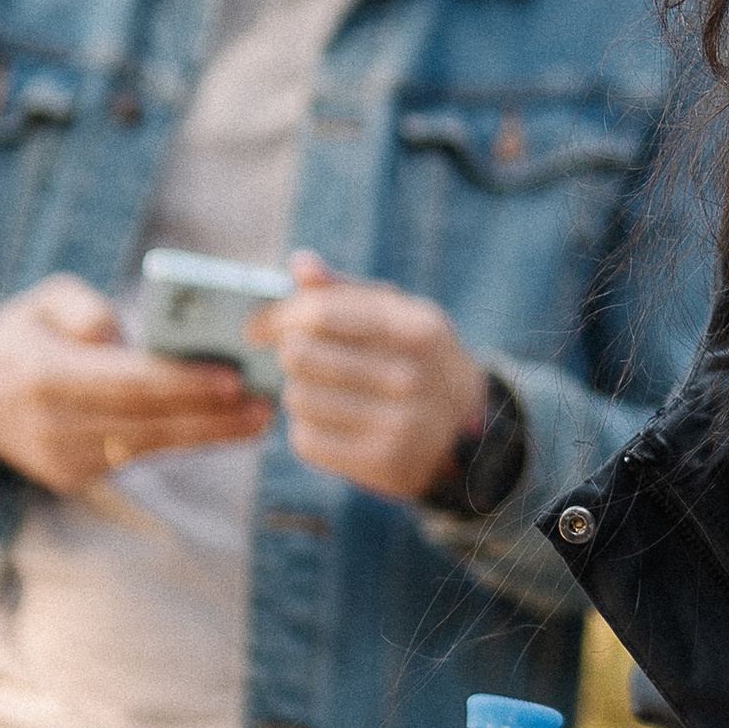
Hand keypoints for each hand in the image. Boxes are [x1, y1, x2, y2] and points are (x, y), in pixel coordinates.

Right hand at [0, 274, 270, 492]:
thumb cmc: (25, 336)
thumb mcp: (41, 303)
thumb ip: (79, 307)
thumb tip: (118, 331)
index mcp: (42, 377)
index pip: (125, 383)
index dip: (182, 384)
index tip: (233, 378)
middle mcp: (52, 426)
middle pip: (147, 422)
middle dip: (211, 415)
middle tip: (266, 402)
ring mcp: (63, 459)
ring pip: (149, 447)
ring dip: (208, 434)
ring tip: (260, 417)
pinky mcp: (76, 477)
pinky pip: (139, 457)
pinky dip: (183, 442)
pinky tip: (225, 428)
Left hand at [261, 251, 490, 502]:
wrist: (470, 430)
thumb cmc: (420, 360)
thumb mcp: (401, 315)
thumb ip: (348, 290)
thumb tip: (301, 264)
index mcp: (416, 328)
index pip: (321, 313)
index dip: (277, 317)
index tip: (258, 329)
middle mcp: (410, 377)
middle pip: (299, 356)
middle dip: (290, 355)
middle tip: (302, 361)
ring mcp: (399, 424)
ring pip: (297, 399)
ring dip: (300, 394)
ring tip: (325, 394)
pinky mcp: (383, 463)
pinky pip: (307, 440)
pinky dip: (308, 430)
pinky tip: (332, 424)